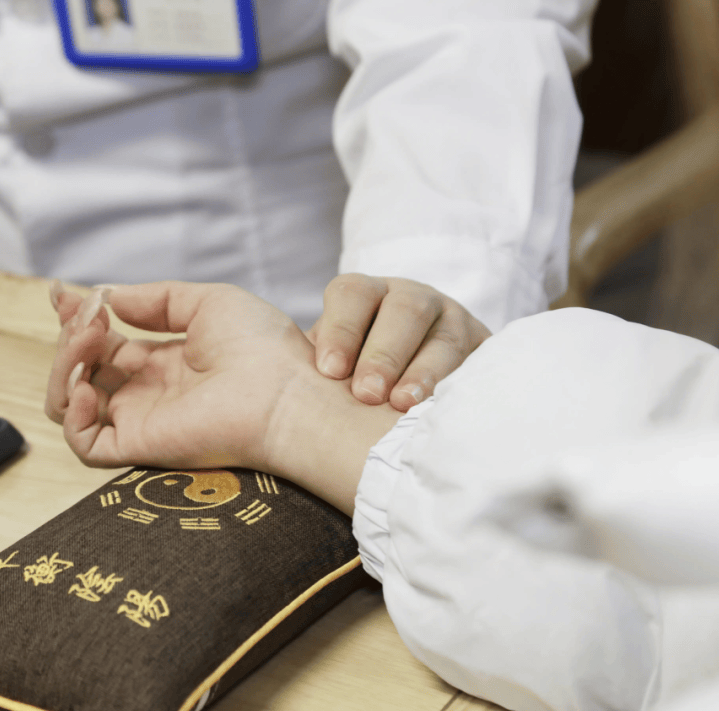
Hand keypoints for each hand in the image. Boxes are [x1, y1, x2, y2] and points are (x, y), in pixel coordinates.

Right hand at [46, 281, 400, 513]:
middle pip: (82, 368)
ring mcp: (142, 420)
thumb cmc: (264, 347)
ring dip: (64, 364)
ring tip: (88, 337)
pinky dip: (70, 412)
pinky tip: (86, 383)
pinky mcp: (140, 447)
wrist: (286, 391)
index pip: (104, 343)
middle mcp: (150, 392)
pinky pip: (83, 443)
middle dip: (71, 334)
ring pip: (71, 401)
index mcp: (167, 361)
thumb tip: (108, 295)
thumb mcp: (208, 302)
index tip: (62, 293)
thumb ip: (156, 299)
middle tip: (88, 315)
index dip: (78, 317)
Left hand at [308, 274, 490, 411]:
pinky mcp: (483, 349)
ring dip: (424, 371)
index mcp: (367, 295)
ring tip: (403, 406)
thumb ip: (295, 367)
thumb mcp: (330, 365)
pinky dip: (461, 383)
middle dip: (383, 352)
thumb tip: (235, 385)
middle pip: (403, 310)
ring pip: (443, 335)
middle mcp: (411, 300)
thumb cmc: (357, 381)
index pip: (352, 293)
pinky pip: (479, 360)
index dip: (340, 329)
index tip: (328, 371)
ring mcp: (452, 321)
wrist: (421, 387)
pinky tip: (445, 409)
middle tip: (365, 394)